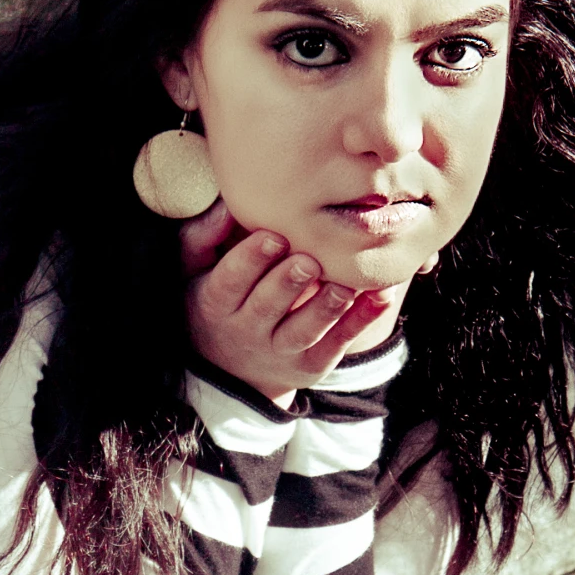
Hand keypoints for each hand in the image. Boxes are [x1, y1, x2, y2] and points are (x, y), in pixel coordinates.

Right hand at [181, 201, 397, 407]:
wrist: (230, 368)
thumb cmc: (216, 299)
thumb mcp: (193, 271)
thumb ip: (203, 236)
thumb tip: (226, 205)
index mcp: (216, 303)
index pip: (230, 281)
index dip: (250, 260)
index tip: (273, 236)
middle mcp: (247, 331)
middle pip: (267, 307)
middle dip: (288, 283)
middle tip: (309, 261)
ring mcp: (281, 351)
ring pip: (303, 332)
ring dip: (326, 307)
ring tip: (344, 284)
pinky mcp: (311, 364)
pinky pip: (337, 344)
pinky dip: (360, 321)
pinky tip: (380, 296)